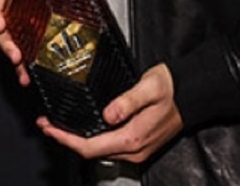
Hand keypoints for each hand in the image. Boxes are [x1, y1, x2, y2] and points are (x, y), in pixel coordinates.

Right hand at [0, 0, 29, 85]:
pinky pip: (20, 57)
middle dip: (6, 44)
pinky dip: (22, 69)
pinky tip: (26, 76)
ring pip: (9, 45)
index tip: (0, 23)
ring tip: (21, 68)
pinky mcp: (25, 45)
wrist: (58, 0)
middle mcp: (13, 13)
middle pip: (2, 30)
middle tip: (15, 54)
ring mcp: (18, 31)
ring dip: (14, 59)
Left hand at [37, 63, 182, 163]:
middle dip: (66, 139)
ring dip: (78, 140)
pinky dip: (91, 140)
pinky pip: (109, 147)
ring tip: (59, 126)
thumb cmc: (172, 89)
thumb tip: (108, 114)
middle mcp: (133, 149)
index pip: (89, 146)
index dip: (66, 139)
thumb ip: (127, 101)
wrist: (192, 95)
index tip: (49, 129)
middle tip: (47, 125)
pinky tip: (83, 129)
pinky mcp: (138, 145)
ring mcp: (137, 150)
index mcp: (132, 137)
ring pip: (99, 151)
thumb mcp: (149, 88)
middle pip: (90, 152)